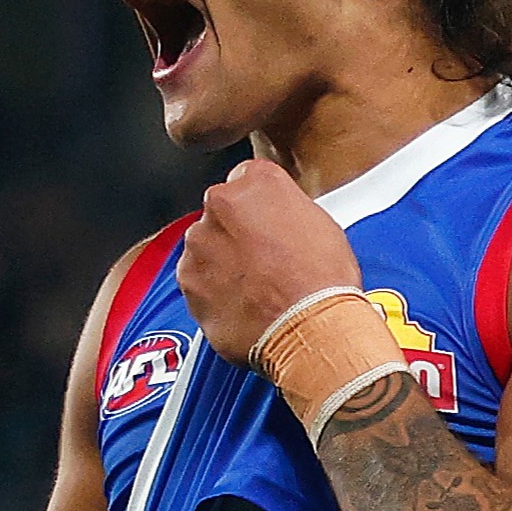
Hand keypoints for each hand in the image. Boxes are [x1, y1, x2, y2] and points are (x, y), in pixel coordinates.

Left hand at [177, 157, 361, 366]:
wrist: (310, 329)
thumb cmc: (322, 281)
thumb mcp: (322, 224)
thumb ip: (288, 210)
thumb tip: (282, 221)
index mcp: (256, 181)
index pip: (246, 182)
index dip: (259, 209)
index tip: (266, 226)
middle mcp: (220, 205)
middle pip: (222, 215)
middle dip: (237, 236)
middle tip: (264, 263)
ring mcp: (199, 244)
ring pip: (206, 249)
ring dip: (222, 265)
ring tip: (254, 290)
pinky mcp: (189, 283)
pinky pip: (198, 284)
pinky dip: (213, 295)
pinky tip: (242, 307)